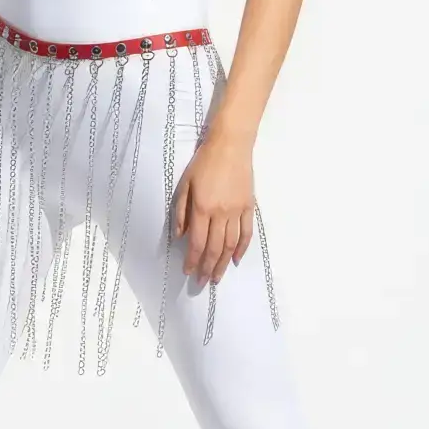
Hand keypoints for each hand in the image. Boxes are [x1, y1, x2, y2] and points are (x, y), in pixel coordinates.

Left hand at [172, 130, 255, 285]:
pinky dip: (241, 249)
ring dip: (222, 264)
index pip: (196, 242)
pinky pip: (246, 233)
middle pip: (214, 248)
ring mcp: (237, 211)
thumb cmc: (203, 162)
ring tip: (217, 277)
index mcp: (202, 208)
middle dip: (207, 268)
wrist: (231, 145)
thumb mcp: (185, 184)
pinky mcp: (249, 207)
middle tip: (203, 282)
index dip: (192, 260)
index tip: (188, 273)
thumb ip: (181, 212)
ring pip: (230, 245)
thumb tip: (179, 237)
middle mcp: (221, 213)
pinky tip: (235, 260)